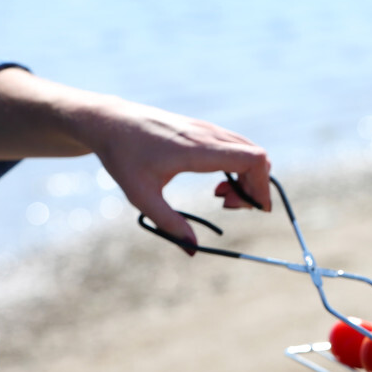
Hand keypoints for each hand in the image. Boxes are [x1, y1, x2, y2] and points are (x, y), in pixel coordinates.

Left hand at [86, 100, 271, 248]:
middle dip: (255, 187)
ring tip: (221, 197)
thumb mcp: (141, 196)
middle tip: (229, 207)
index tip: (254, 209)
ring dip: (247, 178)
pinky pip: (237, 148)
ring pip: (249, 151)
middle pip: (258, 157)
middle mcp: (208, 135)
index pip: (253, 159)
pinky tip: (217, 184)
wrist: (109, 121)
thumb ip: (169, 224)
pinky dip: (238, 168)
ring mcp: (207, 129)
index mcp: (198, 149)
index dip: (262, 185)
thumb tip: (193, 250)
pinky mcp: (204, 130)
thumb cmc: (122, 157)